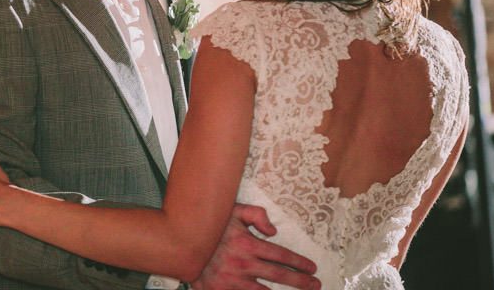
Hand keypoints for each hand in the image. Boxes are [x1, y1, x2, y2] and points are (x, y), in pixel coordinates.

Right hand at [195, 204, 319, 289]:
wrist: (177, 242)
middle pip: (279, 275)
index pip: (281, 255)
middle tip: (315, 285)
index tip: (312, 268)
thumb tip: (274, 231)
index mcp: (248, 244)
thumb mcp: (231, 211)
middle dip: (301, 281)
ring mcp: (232, 281)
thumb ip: (256, 215)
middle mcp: (243, 264)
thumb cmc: (207, 225)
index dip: (299, 262)